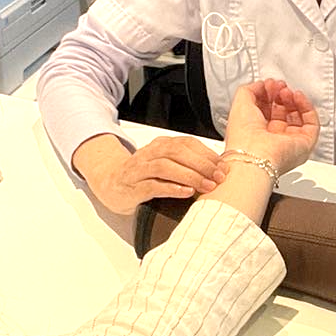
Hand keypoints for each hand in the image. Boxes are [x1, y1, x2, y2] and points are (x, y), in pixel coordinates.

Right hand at [73, 133, 222, 216]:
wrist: (111, 184)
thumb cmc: (145, 176)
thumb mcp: (166, 166)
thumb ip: (187, 165)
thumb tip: (219, 172)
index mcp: (162, 145)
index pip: (188, 143)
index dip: (208, 154)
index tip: (225, 168)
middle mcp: (150, 153)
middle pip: (178, 152)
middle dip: (202, 164)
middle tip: (219, 178)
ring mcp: (139, 169)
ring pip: (165, 166)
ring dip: (189, 176)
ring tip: (207, 187)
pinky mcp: (132, 187)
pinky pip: (152, 185)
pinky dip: (171, 188)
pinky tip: (185, 192)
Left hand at [223, 78, 319, 174]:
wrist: (255, 155)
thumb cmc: (243, 136)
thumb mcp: (240, 104)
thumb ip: (250, 89)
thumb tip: (262, 84)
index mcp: (256, 133)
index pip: (267, 111)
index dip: (269, 96)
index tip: (269, 85)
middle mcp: (273, 139)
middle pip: (283, 112)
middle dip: (281, 95)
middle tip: (278, 87)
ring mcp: (290, 142)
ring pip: (298, 117)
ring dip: (293, 99)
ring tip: (286, 91)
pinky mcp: (305, 144)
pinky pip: (312, 122)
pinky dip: (306, 106)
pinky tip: (297, 96)